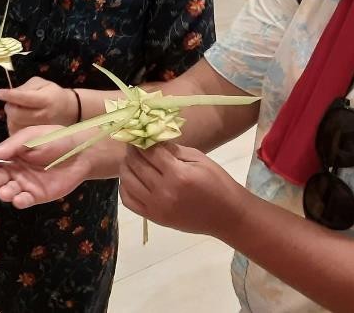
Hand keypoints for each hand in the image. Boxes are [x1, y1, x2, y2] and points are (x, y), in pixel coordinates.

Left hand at [0, 77, 77, 134]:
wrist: (68, 110)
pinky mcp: (35, 139)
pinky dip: (14, 125)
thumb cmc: (52, 94)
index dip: (9, 95)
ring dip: (11, 117)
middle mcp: (43, 116)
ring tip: (19, 111)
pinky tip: (20, 120)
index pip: (23, 98)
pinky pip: (16, 133)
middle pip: (16, 114)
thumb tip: (10, 94)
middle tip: (13, 103)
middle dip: (10, 107)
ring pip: (14, 124)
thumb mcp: (41, 83)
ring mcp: (40, 130)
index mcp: (45, 100)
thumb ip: (25, 88)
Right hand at [0, 125, 118, 208]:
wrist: (82, 150)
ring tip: (3, 192)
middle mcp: (14, 170)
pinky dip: (19, 201)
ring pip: (7, 191)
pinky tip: (17, 199)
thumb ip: (10, 146)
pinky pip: (25, 200)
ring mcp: (26, 184)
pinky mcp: (38, 195)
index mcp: (10, 155)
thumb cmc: (55, 138)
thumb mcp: (31, 137)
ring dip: (2, 193)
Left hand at [120, 143, 248, 236]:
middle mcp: (163, 191)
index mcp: (178, 174)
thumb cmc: (218, 183)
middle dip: (132, 152)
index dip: (141, 141)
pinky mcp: (154, 218)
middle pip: (136, 165)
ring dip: (126, 167)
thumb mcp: (200, 159)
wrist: (228, 216)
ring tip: (131, 160)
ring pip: (128, 181)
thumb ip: (173, 150)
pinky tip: (130, 179)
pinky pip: (128, 201)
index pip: (150, 152)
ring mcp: (156, 207)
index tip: (138, 134)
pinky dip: (125, 188)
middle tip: (133, 145)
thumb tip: (152, 139)